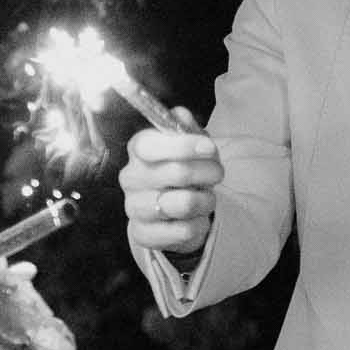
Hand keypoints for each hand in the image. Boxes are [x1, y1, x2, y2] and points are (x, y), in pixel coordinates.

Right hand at [117, 110, 221, 256]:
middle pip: (177, 173)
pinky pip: (183, 230)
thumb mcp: (191, 142)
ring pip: (184, 204)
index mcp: (139, 149)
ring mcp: (134, 207)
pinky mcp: (143, 234)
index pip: (151, 145)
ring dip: (206, 200)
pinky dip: (199, 224)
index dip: (184, 146)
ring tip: (206, 197)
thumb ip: (186, 127)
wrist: (178, 209)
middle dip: (209, 172)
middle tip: (218, 173)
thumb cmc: (185, 168)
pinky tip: (195, 218)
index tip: (209, 148)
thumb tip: (181, 115)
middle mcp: (131, 177)